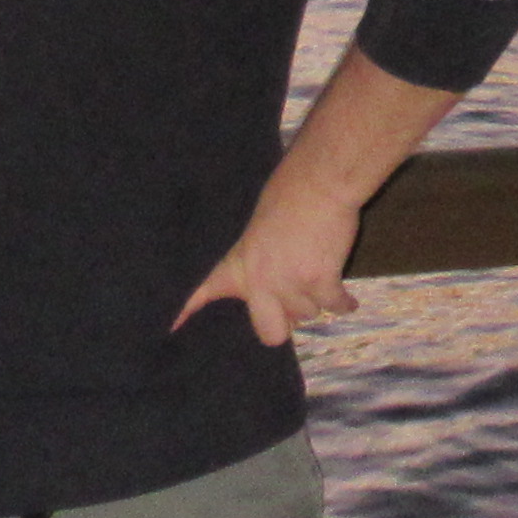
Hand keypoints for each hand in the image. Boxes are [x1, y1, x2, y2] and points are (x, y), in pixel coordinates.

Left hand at [172, 175, 366, 348]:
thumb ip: (258, 264)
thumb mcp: (256, 231)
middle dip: (285, 322)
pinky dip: (345, 302)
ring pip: (309, 314)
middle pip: (272, 334)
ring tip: (320, 271)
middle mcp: (262, 283)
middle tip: (293, 302)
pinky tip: (347, 299)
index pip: (204, 291)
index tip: (170, 328)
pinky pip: (336, 306)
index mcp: (240, 266)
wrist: (318, 183)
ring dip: (316, 298)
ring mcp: (293, 285)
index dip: (186, 312)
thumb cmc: (288, 196)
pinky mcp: (323, 282)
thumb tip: (275, 294)